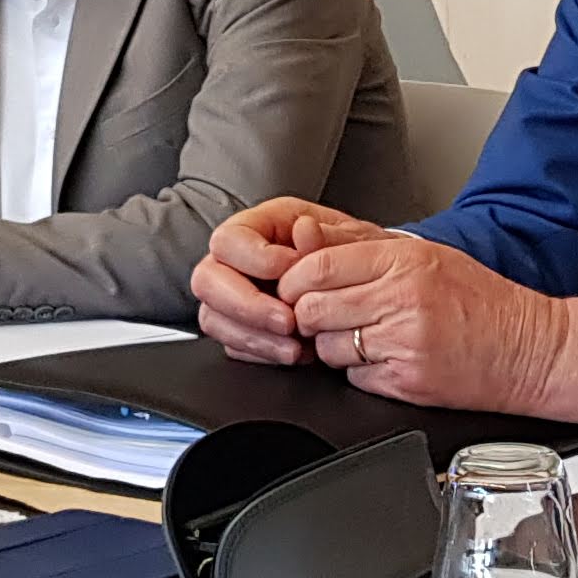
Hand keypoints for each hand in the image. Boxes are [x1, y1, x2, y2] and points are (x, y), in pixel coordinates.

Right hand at [187, 195, 391, 363]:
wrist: (369, 287)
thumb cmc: (356, 256)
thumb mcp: (351, 240)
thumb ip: (327, 236)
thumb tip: (304, 229)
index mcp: (262, 225)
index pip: (229, 240)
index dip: (254, 259)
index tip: (289, 273)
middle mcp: (239, 259)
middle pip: (208, 281)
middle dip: (247, 306)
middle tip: (288, 322)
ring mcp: (235, 294)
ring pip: (213, 317)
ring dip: (253, 337)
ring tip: (295, 346)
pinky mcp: (241, 326)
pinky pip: (231, 344)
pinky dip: (261, 352)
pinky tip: (293, 352)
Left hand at [271, 232, 577, 421]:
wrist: (530, 350)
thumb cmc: (480, 301)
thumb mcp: (426, 255)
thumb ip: (362, 248)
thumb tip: (303, 239)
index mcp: (404, 260)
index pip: (316, 267)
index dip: (295, 281)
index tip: (299, 288)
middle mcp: (401, 299)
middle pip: (312, 309)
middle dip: (309, 315)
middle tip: (328, 314)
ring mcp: (402, 344)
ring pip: (326, 347)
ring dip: (334, 345)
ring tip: (366, 336)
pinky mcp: (405, 383)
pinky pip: (352, 377)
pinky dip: (359, 371)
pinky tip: (386, 359)